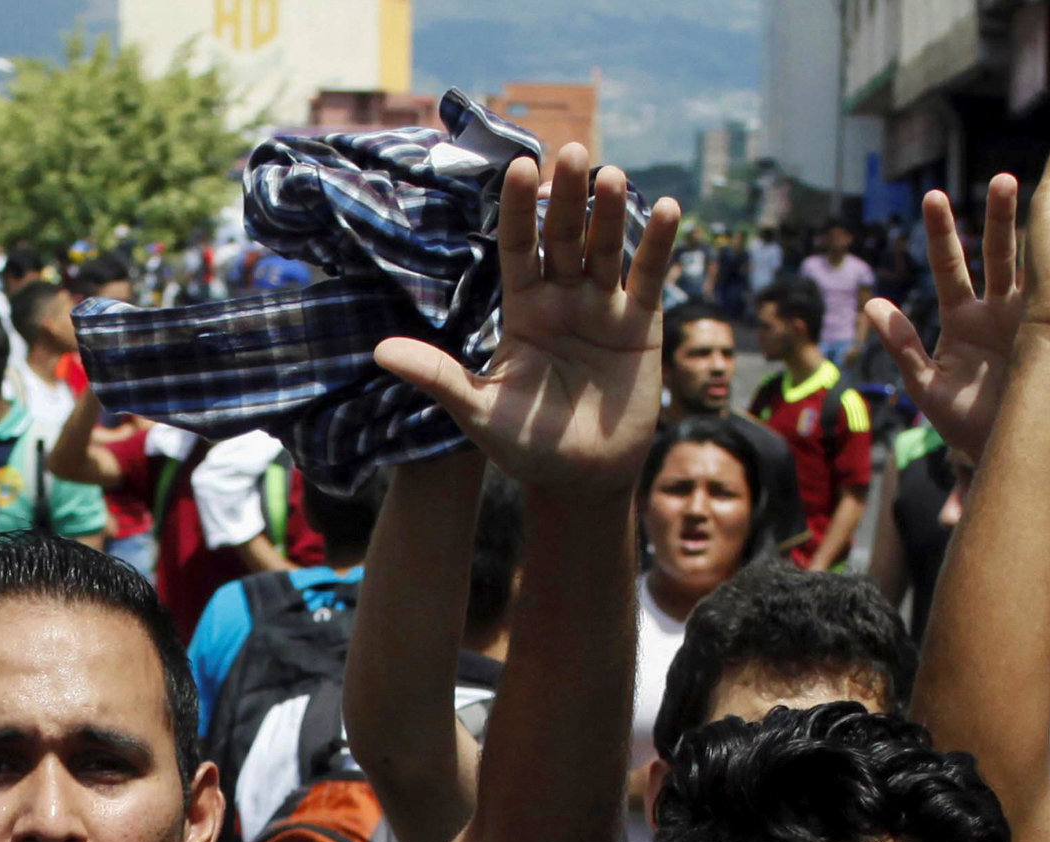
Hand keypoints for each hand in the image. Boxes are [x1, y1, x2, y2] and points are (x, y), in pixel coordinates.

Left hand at [373, 145, 678, 495]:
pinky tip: (670, 210)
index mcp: (523, 308)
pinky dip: (660, 245)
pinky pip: (650, 277)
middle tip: (570, 154)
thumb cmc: (527, 447)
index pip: (517, 246)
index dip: (518, 209)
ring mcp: (603, 306)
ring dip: (611, 212)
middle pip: (564, 236)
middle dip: (568, 197)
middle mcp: (562, 297)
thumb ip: (438, 376)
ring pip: (605, 248)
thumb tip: (379, 351)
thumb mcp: (479, 410)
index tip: (518, 168)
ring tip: (614, 176)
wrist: (583, 479)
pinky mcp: (641, 324)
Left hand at [865, 174, 1022, 460]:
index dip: (942, 233)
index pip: (949, 266)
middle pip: (996, 253)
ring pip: (1032, 267)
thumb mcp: (929, 388)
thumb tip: (874, 303)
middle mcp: (997, 310)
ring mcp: (1029, 318)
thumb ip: (903, 347)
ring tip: (1040, 192)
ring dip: (1033, 232)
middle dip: (999, 216)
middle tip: (1004, 180)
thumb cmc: (964, 425)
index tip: (934, 196)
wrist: (1009, 453)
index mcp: (962, 318)